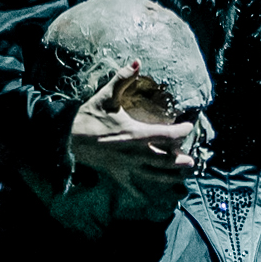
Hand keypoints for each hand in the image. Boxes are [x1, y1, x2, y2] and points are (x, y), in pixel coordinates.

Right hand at [65, 86, 201, 223]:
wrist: (67, 139)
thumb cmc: (89, 117)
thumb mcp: (106, 96)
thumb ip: (123, 78)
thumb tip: (137, 61)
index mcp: (135, 134)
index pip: (166, 134)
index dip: (181, 132)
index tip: (190, 127)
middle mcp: (134, 153)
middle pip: (164, 160)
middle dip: (179, 161)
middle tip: (193, 161)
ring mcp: (126, 166)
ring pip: (153, 175)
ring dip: (169, 176)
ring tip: (182, 177)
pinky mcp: (116, 174)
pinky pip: (132, 187)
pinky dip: (142, 193)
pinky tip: (151, 199)